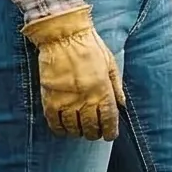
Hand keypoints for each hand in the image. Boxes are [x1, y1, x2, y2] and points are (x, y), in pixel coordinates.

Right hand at [20, 6, 123, 140]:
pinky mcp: (50, 99)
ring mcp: (66, 101)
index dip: (110, 131)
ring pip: (73, 128)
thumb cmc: (89, 46)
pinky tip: (64, 129)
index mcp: (102, 90)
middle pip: (91, 127)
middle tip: (94, 133)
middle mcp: (85, 99)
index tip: (109, 135)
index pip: (109, 119)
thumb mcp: (110, 63)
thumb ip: (116, 86)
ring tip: (80, 130)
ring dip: (78, 132)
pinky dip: (60, 129)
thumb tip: (121, 104)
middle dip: (94, 133)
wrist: (63, 36)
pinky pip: (55, 122)